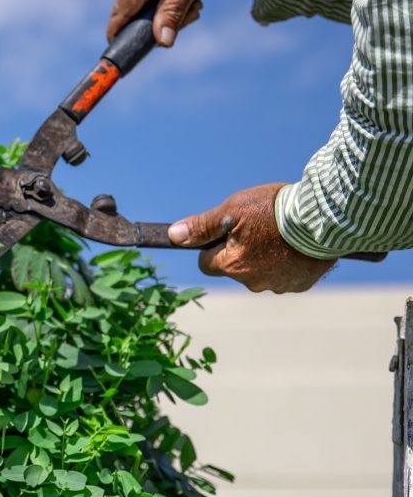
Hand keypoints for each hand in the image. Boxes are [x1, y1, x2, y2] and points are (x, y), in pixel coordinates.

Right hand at [107, 0, 230, 46]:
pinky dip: (167, 0)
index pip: (120, 13)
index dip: (120, 37)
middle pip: (132, 12)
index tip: (126, 57)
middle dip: (158, 23)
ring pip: (143, 5)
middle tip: (191, 16)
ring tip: (195, 2)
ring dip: (167, 12)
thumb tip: (161, 43)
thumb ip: (173, 13)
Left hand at [168, 183, 335, 292]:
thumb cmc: (273, 210)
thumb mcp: (231, 210)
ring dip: (263, 257)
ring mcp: (277, 286)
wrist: (323, 218)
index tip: (227, 231)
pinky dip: (285, 262)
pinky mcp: (299, 285)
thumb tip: (174, 236)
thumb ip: (202, 227)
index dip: (213, 246)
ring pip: (258, 273)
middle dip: (239, 251)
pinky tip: (294, 245)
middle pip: (233, 268)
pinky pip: (283, 276)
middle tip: (256, 227)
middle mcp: (252, 282)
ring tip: (278, 234)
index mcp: (231, 265)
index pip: (206, 263)